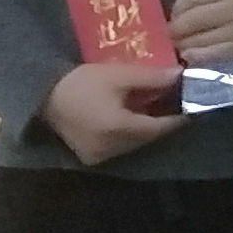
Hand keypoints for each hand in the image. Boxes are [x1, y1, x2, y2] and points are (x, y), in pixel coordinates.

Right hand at [42, 58, 182, 165]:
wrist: (41, 96)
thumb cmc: (80, 82)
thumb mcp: (117, 75)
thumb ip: (151, 78)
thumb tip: (180, 75)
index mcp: (119, 129)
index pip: (159, 128)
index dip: (177, 118)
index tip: (191, 106)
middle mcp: (112, 148)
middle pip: (147, 138)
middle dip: (162, 122)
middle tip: (175, 104)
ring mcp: (100, 156)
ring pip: (134, 144)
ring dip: (146, 129)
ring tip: (156, 109)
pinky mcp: (91, 157)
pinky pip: (120, 146)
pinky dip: (130, 134)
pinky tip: (132, 118)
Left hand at [167, 0, 232, 65]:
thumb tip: (175, 13)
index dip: (176, 8)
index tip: (172, 15)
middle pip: (192, 20)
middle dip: (175, 28)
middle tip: (169, 33)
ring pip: (198, 39)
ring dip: (183, 43)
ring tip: (178, 44)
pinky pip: (211, 55)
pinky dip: (196, 56)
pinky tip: (190, 54)